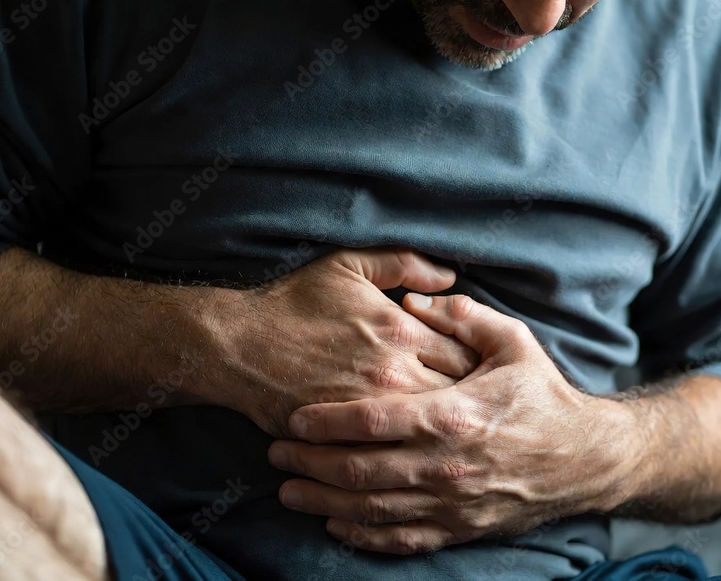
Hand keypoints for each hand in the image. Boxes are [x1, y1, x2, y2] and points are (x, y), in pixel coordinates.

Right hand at [194, 249, 479, 437]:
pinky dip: (408, 457)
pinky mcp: (346, 440)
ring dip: (443, 434)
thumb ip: (405, 264)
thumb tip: (449, 277)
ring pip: (429, 433)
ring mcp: (370, 411)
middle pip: (457, 400)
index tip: (482, 373)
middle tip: (477, 409)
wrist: (238, 346)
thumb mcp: (349, 265)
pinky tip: (415, 453)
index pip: (468, 355)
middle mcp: (394, 374)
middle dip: (470, 405)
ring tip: (451, 434)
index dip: (480, 367)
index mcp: (402, 331)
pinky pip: (392, 456)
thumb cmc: (294, 303)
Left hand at [267, 293, 642, 553]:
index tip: (294, 418)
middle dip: (310, 463)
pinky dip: (363, 535)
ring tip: (288, 490)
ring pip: (372, 509)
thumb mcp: (513, 343)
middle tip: (275, 453)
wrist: (586, 460)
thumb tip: (415, 300)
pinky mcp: (461, 529)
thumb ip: (463, 317)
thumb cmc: (544, 397)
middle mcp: (447, 465)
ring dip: (324, 501)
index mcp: (454, 415)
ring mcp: (452, 503)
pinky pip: (401, 540)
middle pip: (361, 469)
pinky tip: (335, 524)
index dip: (327, 421)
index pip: (374, 420)